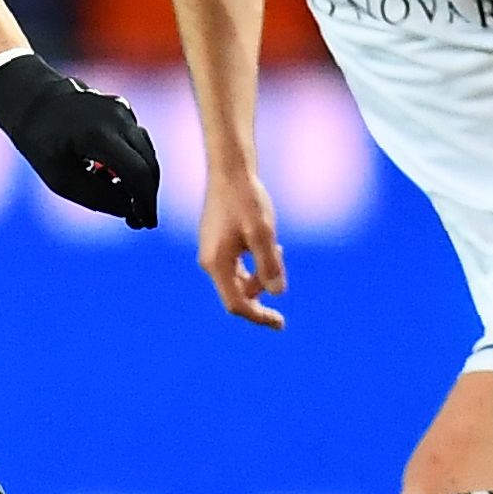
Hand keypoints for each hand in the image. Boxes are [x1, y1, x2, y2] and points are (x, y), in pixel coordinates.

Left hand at [0, 54, 159, 228]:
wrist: (33, 100)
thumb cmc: (42, 144)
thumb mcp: (62, 180)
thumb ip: (98, 198)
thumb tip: (131, 210)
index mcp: (98, 134)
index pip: (137, 172)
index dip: (145, 201)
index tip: (146, 223)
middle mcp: (117, 117)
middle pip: (148, 163)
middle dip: (147, 194)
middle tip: (139, 220)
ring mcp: (123, 110)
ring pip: (146, 152)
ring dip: (140, 180)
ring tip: (123, 201)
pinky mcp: (124, 109)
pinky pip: (137, 142)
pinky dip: (133, 162)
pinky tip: (110, 175)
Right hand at [197, 167, 285, 327]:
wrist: (230, 170)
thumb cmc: (246, 200)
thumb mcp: (263, 233)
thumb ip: (270, 265)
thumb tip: (277, 292)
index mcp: (217, 263)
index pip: (237, 304)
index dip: (259, 316)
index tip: (280, 323)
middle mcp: (210, 261)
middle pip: (238, 293)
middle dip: (262, 291)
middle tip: (281, 268)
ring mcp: (212, 251)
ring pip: (239, 278)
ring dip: (260, 273)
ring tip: (276, 248)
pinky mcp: (217, 242)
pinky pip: (237, 264)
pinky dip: (254, 263)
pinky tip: (266, 245)